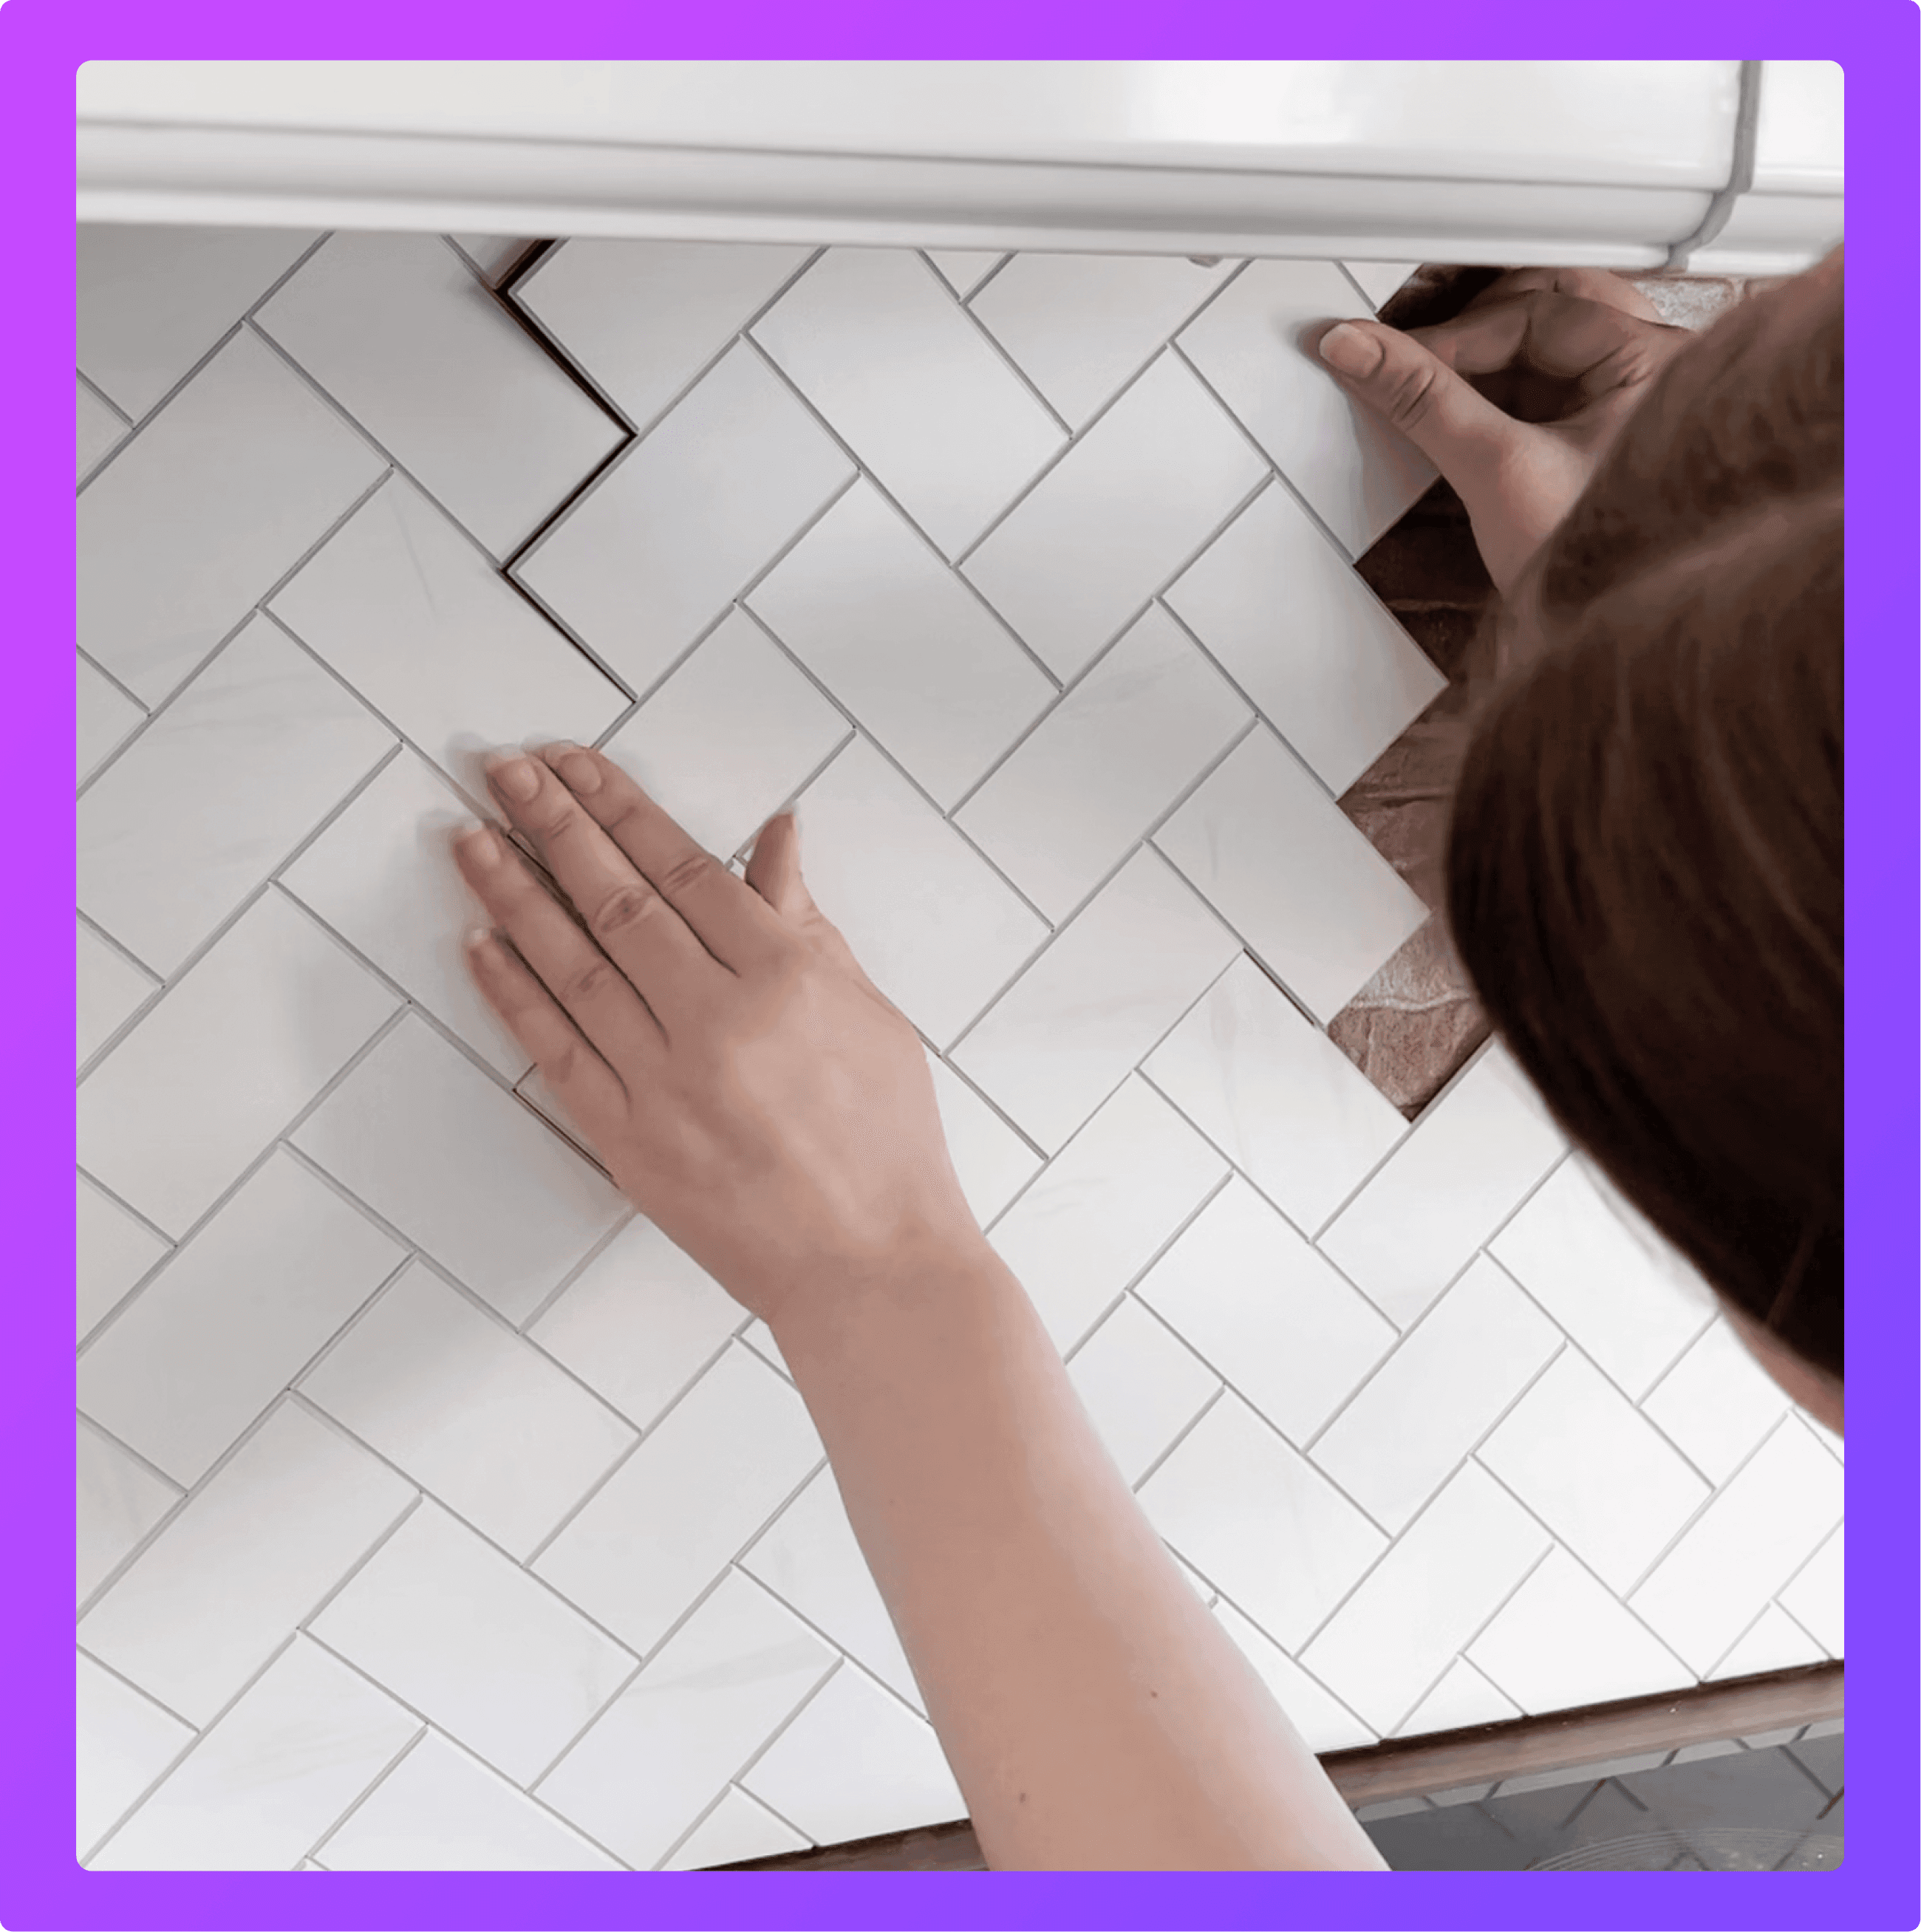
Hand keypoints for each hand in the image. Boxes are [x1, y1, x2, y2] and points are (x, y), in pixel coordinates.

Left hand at [453, 746, 981, 1328]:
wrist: (872, 1265)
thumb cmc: (887, 1142)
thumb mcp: (867, 1013)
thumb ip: (806, 922)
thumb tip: (775, 838)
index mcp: (785, 977)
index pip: (685, 866)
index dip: (621, 807)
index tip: (574, 765)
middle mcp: (718, 1021)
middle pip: (617, 899)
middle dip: (553, 825)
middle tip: (504, 772)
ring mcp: (665, 1083)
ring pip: (573, 965)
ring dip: (514, 894)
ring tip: (472, 837)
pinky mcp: (628, 1141)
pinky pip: (555, 1050)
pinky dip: (514, 992)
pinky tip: (482, 941)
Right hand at [1317, 268, 1696, 594]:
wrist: (1606, 643)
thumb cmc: (1592, 566)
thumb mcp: (1497, 471)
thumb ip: (1424, 402)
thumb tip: (1361, 350)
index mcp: (1654, 361)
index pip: (1536, 313)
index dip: (1454, 335)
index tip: (1389, 355)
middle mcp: (1650, 372)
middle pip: (1545, 308)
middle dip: (1470, 329)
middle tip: (1408, 355)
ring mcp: (1624, 405)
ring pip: (1541, 347)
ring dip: (1479, 360)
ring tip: (1425, 385)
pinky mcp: (1592, 440)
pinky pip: (1538, 388)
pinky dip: (1489, 393)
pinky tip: (1451, 416)